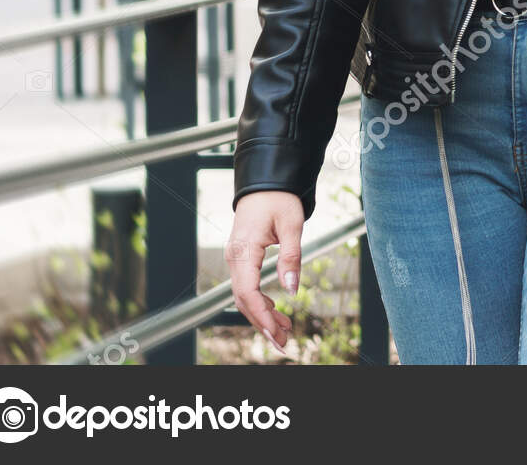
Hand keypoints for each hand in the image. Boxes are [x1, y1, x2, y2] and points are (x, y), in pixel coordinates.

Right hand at [225, 190, 304, 352]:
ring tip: (284, 331)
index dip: (261, 315)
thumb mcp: (292, 224)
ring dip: (263, 315)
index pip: (247, 291)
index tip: (277, 332)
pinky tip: (276, 312)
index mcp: (243, 250)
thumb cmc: (278, 199)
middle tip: (284, 342)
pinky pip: (247, 286)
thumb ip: (291, 256)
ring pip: (245, 296)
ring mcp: (235, 259)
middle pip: (244, 300)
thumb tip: (292, 288)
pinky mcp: (241, 258)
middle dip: (263, 323)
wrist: (265, 183)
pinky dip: (261, 302)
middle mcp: (234, 257)